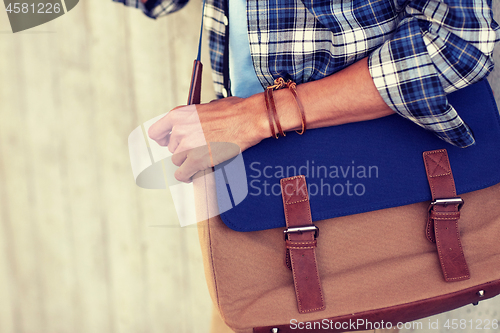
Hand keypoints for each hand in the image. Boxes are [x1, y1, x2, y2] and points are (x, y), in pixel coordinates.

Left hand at [148, 95, 268, 181]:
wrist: (248, 119)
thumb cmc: (234, 111)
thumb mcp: (206, 107)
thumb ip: (193, 118)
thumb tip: (193, 126)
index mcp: (179, 114)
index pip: (156, 132)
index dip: (162, 139)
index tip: (168, 143)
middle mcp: (179, 130)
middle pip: (172, 148)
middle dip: (184, 149)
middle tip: (198, 149)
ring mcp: (187, 146)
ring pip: (177, 160)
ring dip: (187, 161)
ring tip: (200, 160)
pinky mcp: (196, 160)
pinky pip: (182, 174)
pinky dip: (186, 176)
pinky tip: (192, 175)